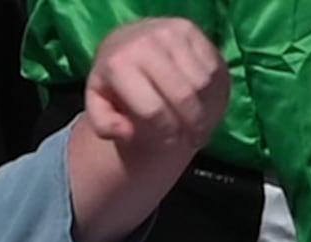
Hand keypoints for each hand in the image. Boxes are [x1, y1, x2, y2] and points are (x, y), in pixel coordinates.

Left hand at [80, 18, 229, 157]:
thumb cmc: (113, 81)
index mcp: (119, 65)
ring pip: (202, 82)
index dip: (166, 132)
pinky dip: (212, 90)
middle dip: (192, 124)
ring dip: (206, 109)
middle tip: (195, 141)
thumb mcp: (98, 105)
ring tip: (200, 124)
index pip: (153, 109)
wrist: (126, 42)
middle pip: (183, 96)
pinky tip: (204, 103)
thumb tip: (127, 133)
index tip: (172, 143)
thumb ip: (105, 125)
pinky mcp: (189, 29)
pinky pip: (211, 66)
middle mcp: (146, 44)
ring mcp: (170, 33)